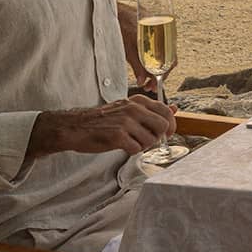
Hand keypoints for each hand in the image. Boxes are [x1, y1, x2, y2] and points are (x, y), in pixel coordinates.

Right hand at [30, 94, 175, 158]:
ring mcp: (126, 122)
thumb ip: (151, 110)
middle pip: (162, 126)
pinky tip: (122, 146)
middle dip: (158, 137)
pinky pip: (136, 149)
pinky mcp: (118, 136)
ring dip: (143, 146)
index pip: (166, 111)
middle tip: (146, 140)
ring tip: (130, 142)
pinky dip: (131, 151)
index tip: (166, 133)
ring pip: (150, 140)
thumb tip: (175, 109)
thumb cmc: (103, 120)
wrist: (76, 127)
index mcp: (137, 101)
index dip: (170, 125)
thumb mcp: (127, 109)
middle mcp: (133, 108)